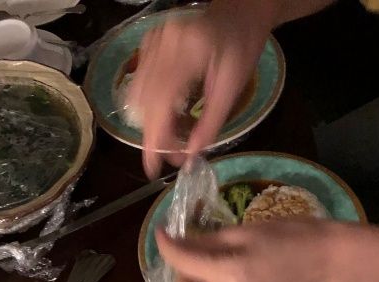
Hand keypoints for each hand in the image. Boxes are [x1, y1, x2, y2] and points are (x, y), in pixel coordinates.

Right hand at [128, 0, 273, 177]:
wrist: (238, 14)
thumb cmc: (241, 49)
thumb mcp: (231, 89)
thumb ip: (210, 123)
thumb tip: (191, 155)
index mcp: (187, 53)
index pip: (160, 104)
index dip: (155, 140)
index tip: (153, 169)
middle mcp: (164, 44)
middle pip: (145, 102)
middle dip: (155, 135)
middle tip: (171, 156)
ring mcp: (153, 41)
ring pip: (138, 94)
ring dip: (150, 121)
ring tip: (171, 136)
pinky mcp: (149, 43)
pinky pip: (140, 81)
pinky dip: (149, 104)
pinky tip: (168, 112)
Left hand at [155, 219, 336, 281]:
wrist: (324, 260)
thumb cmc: (287, 235)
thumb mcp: (242, 232)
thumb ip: (205, 242)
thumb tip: (178, 243)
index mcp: (230, 275)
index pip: (183, 265)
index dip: (167, 247)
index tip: (161, 233)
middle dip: (180, 277)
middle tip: (190, 256)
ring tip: (207, 271)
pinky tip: (228, 281)